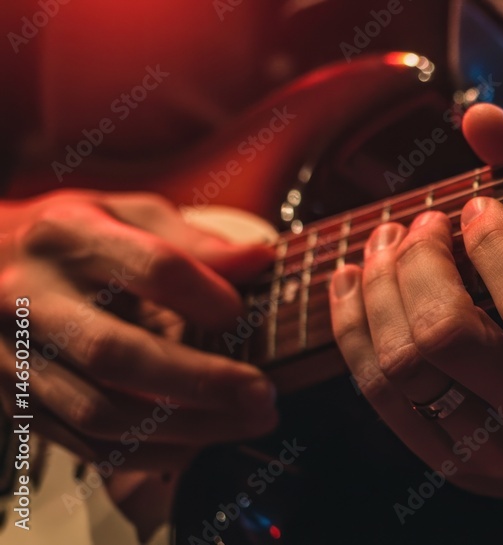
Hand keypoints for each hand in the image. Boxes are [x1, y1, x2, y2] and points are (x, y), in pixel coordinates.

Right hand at [0, 190, 278, 469]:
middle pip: (117, 354)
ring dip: (186, 427)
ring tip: (247, 421)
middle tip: (262, 392)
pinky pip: (85, 445)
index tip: (242, 313)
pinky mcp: (14, 402)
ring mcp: (15, 357)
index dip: (205, 295)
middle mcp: (32, 298)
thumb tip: (260, 259)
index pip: (149, 268)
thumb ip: (192, 241)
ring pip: (101, 411)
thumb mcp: (126, 213)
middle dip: (201, 382)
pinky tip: (197, 443)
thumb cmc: (71, 238)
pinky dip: (149, 453)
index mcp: (70, 237)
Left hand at [329, 105, 502, 521]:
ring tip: (383, 244)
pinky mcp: (451, 464)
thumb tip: (480, 118)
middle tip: (419, 224)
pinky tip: (351, 281)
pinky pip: (379, 394)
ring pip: (403, 369)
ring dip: (377, 289)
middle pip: (450, 338)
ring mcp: (499, 453)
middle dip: (417, 263)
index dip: (493, 242)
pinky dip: (352, 327)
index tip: (477, 207)